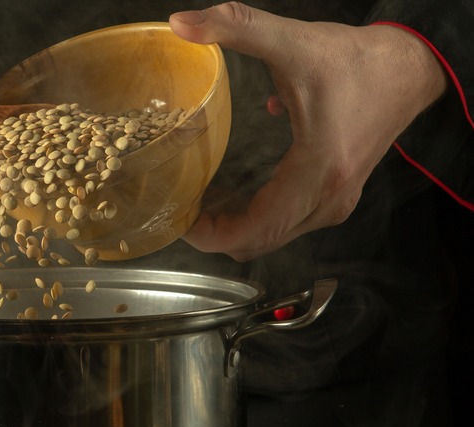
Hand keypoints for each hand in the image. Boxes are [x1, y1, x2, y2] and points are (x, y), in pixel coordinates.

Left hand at [170, 2, 446, 260]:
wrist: (410, 70)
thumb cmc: (356, 62)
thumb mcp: (293, 41)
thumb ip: (235, 27)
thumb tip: (179, 24)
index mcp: (318, 170)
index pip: (258, 228)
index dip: (214, 235)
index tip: (182, 222)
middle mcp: (329, 199)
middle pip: (262, 241)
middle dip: (219, 234)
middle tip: (183, 210)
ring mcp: (336, 203)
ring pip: (275, 236)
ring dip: (237, 228)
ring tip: (203, 203)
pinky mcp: (337, 197)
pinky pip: (288, 224)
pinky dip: (258, 219)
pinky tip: (235, 194)